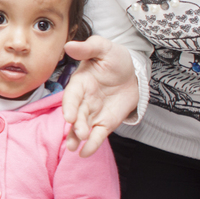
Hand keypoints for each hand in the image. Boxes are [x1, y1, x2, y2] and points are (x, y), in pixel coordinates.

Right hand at [63, 36, 138, 156]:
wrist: (131, 70)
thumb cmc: (113, 57)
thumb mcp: (103, 48)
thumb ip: (88, 48)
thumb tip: (68, 45)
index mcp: (80, 83)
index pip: (72, 96)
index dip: (69, 106)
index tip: (68, 117)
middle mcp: (84, 100)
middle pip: (78, 114)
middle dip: (76, 125)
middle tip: (79, 134)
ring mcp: (94, 112)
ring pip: (84, 126)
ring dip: (78, 138)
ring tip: (74, 148)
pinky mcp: (105, 122)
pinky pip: (98, 135)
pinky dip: (92, 144)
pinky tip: (85, 153)